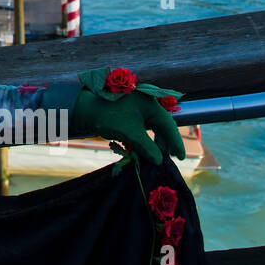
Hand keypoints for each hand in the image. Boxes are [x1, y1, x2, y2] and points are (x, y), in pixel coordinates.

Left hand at [70, 88, 184, 163]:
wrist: (84, 110)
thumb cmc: (108, 117)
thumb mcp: (130, 133)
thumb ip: (147, 146)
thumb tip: (159, 160)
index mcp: (149, 104)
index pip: (168, 124)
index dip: (175, 142)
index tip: (180, 157)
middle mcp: (145, 105)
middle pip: (161, 126)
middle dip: (164, 143)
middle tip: (169, 159)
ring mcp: (137, 110)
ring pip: (151, 128)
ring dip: (154, 143)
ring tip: (156, 158)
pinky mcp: (128, 115)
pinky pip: (141, 129)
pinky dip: (143, 140)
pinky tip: (143, 151)